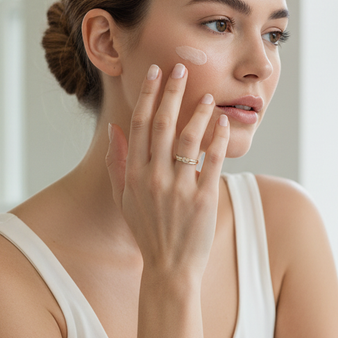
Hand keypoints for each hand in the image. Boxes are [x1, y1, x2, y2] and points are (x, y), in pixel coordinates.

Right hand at [106, 63, 229, 280]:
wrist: (169, 269)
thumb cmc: (147, 233)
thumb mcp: (124, 200)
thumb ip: (117, 164)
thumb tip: (114, 131)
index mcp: (134, 175)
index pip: (139, 124)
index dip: (147, 95)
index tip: (155, 73)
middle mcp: (154, 178)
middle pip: (162, 124)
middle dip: (171, 92)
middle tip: (181, 68)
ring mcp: (179, 188)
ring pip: (188, 138)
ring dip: (198, 112)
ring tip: (208, 95)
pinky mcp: (203, 198)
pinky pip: (212, 160)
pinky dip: (217, 139)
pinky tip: (223, 122)